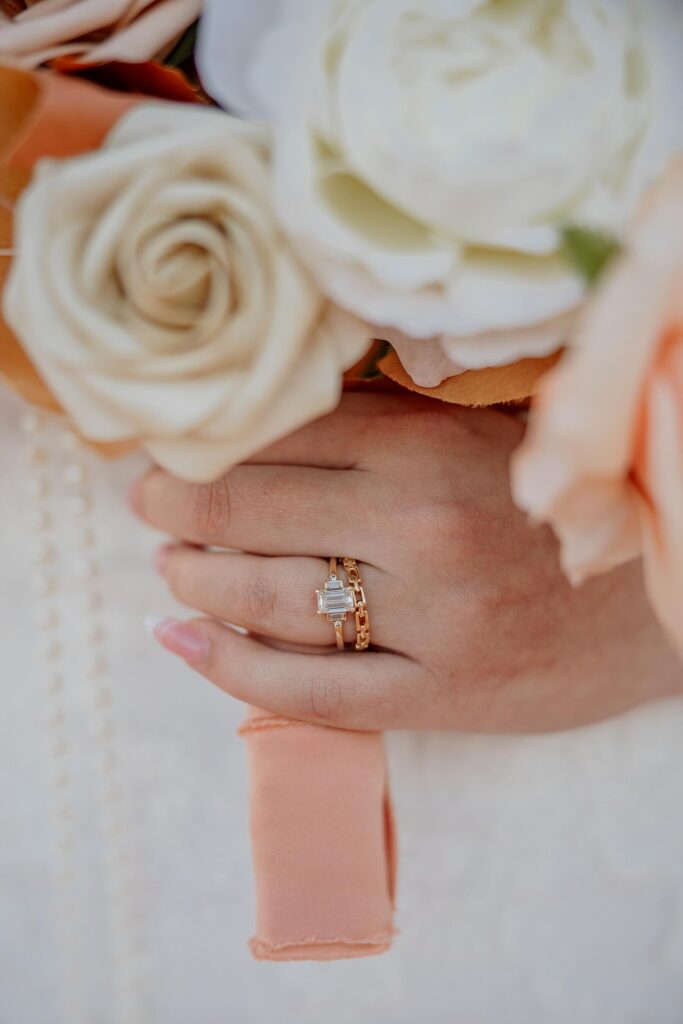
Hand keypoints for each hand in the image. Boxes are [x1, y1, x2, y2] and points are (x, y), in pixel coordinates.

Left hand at [129, 392, 682, 731]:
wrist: (666, 595)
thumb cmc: (573, 503)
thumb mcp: (492, 437)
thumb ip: (397, 420)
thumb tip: (280, 414)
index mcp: (431, 446)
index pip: (281, 434)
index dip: (209, 441)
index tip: (171, 446)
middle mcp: (420, 525)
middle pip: (251, 509)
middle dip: (175, 504)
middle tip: (144, 502)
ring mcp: (429, 618)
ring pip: (265, 597)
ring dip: (194, 576)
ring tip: (168, 564)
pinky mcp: (443, 695)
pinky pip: (308, 690)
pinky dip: (229, 667)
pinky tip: (179, 639)